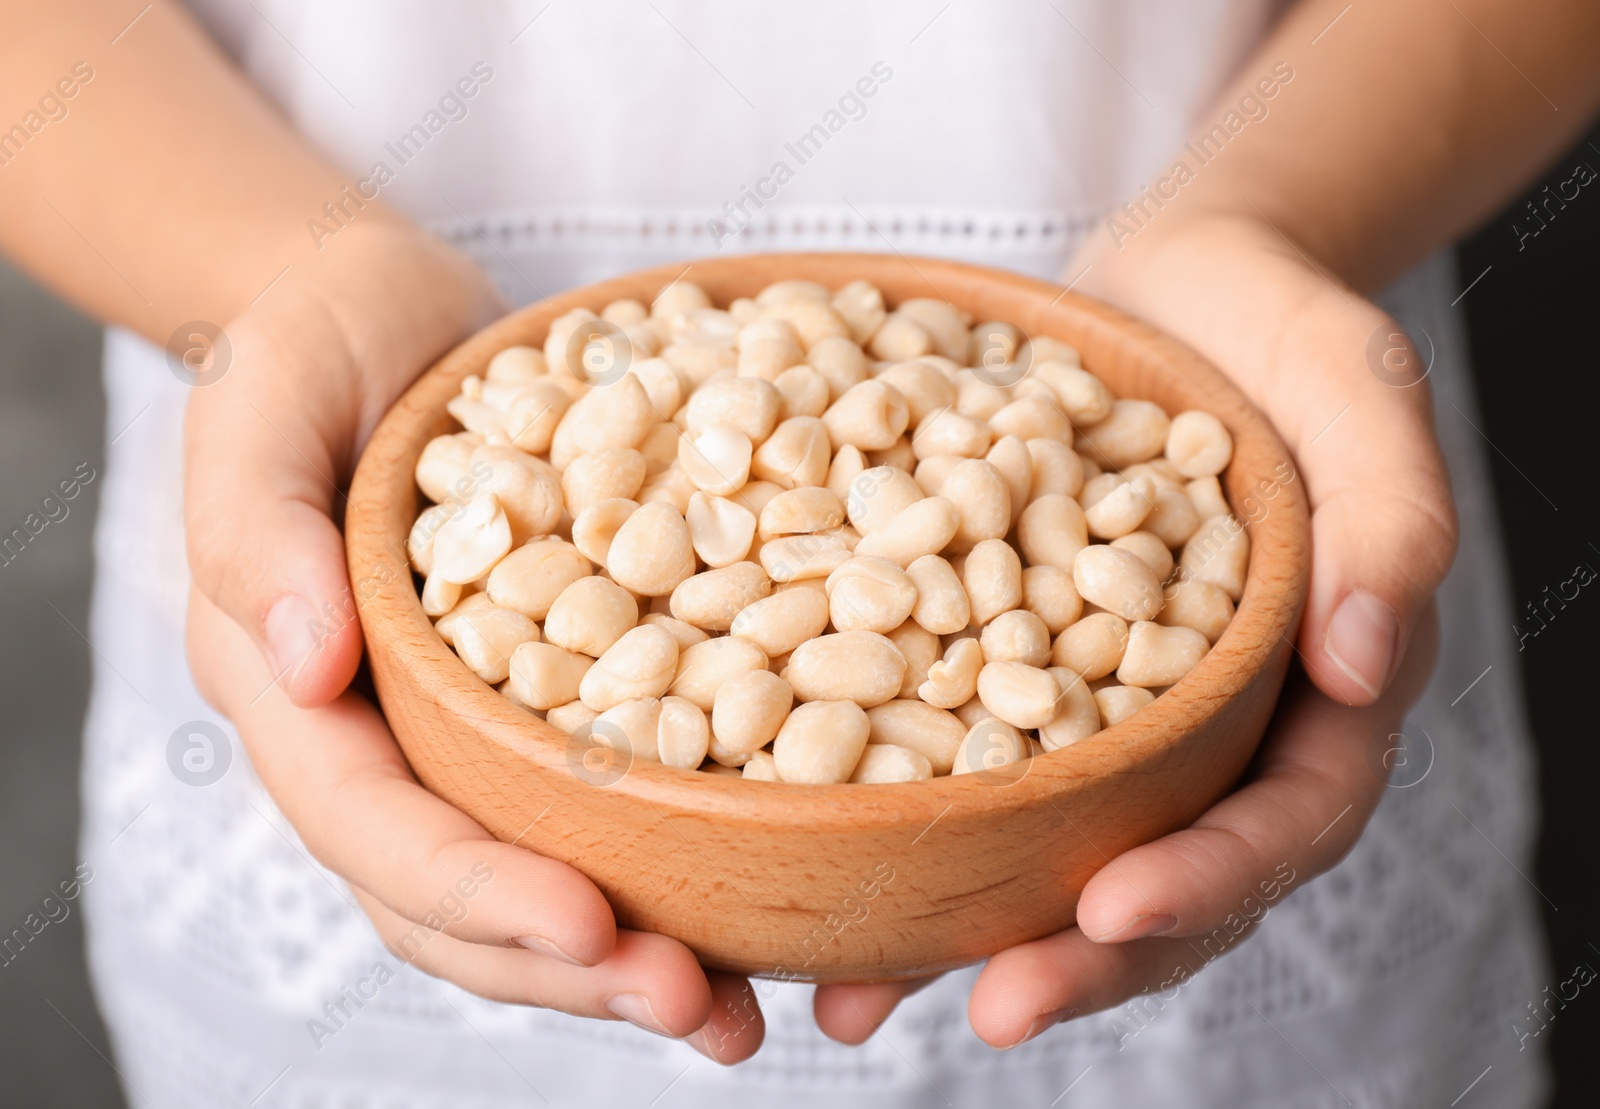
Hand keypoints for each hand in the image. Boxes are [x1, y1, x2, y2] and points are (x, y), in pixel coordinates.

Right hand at [182, 224, 762, 1062]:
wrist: (382, 318)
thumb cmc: (303, 350)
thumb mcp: (259, 409)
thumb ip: (257, 536)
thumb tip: (306, 669)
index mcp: (298, 697)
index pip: (377, 827)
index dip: (478, 891)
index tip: (593, 924)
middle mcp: (382, 741)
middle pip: (460, 900)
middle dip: (572, 968)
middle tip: (696, 1005)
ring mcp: (466, 730)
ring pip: (536, 875)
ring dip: (630, 957)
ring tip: (740, 1010)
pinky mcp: (545, 697)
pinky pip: (601, 799)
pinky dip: (673, 861)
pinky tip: (763, 900)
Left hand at [811, 214, 1459, 1045]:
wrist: (1171, 291)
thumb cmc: (1280, 332)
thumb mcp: (1355, 391)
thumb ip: (1386, 518)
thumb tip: (1358, 657)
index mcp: (1311, 695)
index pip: (1281, 821)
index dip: (1206, 879)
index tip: (1111, 905)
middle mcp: (1204, 729)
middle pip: (1158, 873)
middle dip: (1082, 953)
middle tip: (993, 1006)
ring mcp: (1103, 710)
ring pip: (1049, 849)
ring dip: (966, 932)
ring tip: (863, 1000)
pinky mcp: (1009, 668)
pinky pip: (959, 761)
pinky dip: (895, 824)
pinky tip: (805, 871)